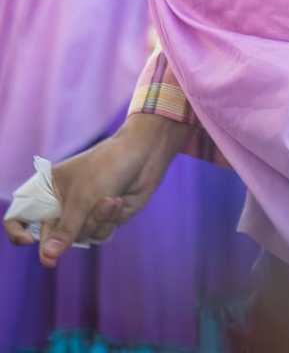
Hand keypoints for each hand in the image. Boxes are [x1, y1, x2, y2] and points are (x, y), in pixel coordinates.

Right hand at [3, 114, 192, 266]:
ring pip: (80, 238)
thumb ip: (65, 230)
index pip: (19, 215)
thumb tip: (47, 258)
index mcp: (47, 189)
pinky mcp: (102, 218)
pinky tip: (120, 201)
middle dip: (72, 229)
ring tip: (110, 198)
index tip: (28, 241)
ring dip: (97, 221)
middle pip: (51, 238)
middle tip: (85, 212)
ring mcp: (82, 212)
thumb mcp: (83, 198)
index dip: (18, 232)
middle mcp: (62, 203)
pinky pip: (99, 234)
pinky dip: (110, 220)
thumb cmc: (108, 166)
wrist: (144, 155)